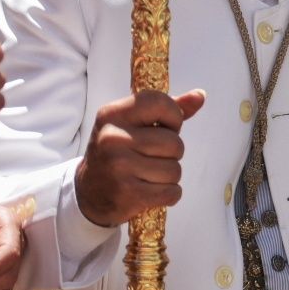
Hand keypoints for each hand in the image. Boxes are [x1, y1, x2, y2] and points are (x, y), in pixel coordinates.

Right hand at [75, 89, 205, 227]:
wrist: (88, 193)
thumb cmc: (119, 153)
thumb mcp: (134, 125)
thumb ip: (168, 109)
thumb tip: (200, 95)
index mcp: (113, 114)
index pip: (160, 103)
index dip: (173, 117)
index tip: (164, 128)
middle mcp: (112, 138)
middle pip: (174, 143)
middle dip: (172, 153)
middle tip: (151, 158)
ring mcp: (119, 166)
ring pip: (175, 170)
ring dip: (169, 176)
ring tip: (148, 175)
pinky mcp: (128, 193)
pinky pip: (172, 192)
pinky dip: (168, 194)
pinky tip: (150, 190)